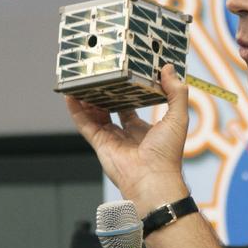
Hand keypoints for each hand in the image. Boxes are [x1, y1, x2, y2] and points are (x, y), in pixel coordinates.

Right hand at [65, 65, 189, 212]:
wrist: (152, 179)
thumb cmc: (167, 154)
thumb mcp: (178, 117)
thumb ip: (176, 93)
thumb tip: (168, 68)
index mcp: (144, 129)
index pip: (131, 107)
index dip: (125, 92)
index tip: (122, 76)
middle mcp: (125, 134)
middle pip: (109, 110)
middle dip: (103, 94)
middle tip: (99, 76)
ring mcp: (111, 139)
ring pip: (94, 115)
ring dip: (87, 99)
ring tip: (82, 81)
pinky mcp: (99, 144)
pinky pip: (84, 125)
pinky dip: (76, 111)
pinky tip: (70, 96)